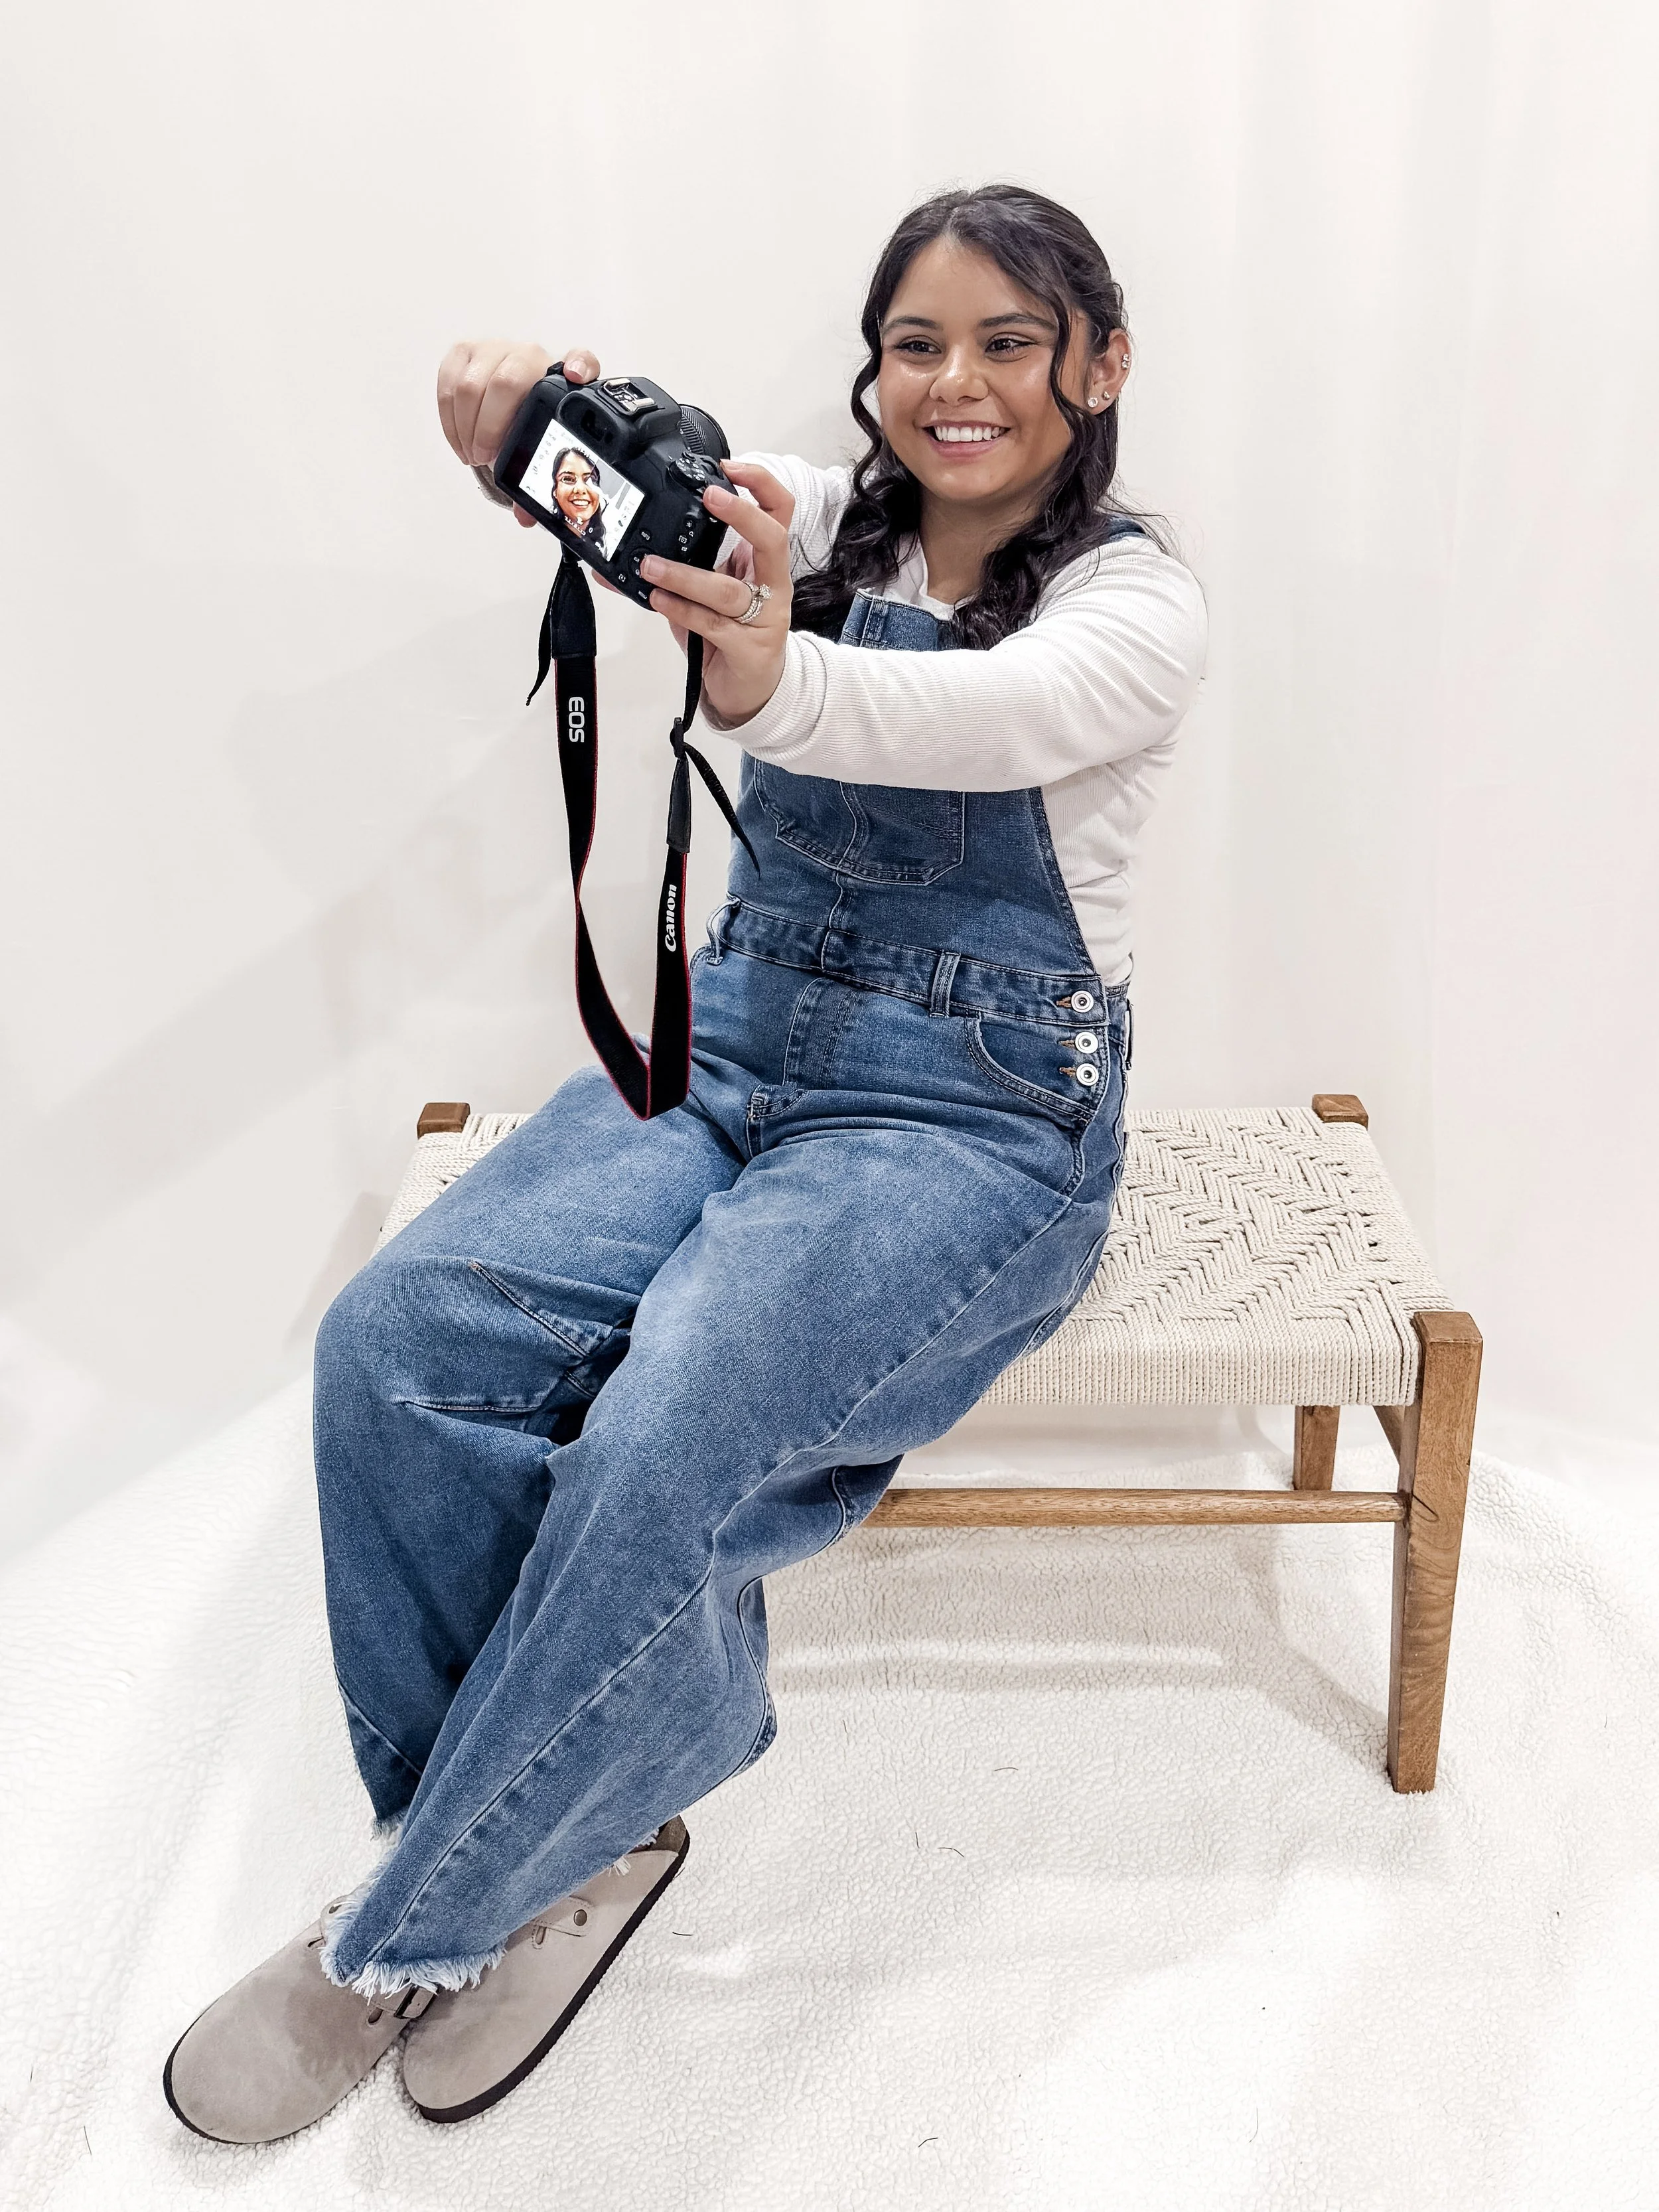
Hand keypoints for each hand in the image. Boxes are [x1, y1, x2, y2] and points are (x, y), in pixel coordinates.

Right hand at [436, 339, 597, 527]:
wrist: (504, 406)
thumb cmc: (526, 428)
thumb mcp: (537, 452)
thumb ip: (536, 481)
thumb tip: (524, 515)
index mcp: (561, 378)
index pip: (581, 361)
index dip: (579, 366)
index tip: (575, 376)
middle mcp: (530, 356)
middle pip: (506, 382)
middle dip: (491, 426)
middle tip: (486, 457)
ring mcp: (496, 350)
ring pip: (471, 383)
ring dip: (466, 426)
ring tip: (472, 453)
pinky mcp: (465, 353)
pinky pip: (448, 381)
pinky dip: (449, 418)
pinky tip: (460, 438)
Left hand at [639, 463, 793, 725]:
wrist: (749, 692)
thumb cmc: (727, 636)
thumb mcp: (705, 595)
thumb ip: (677, 571)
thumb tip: (620, 559)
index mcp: (764, 562)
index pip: (780, 511)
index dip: (761, 483)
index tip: (729, 466)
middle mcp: (772, 585)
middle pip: (772, 538)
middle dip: (742, 513)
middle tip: (709, 495)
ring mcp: (764, 618)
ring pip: (728, 589)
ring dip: (685, 574)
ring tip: (650, 565)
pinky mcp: (749, 650)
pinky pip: (712, 625)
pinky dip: (681, 610)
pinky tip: (659, 600)